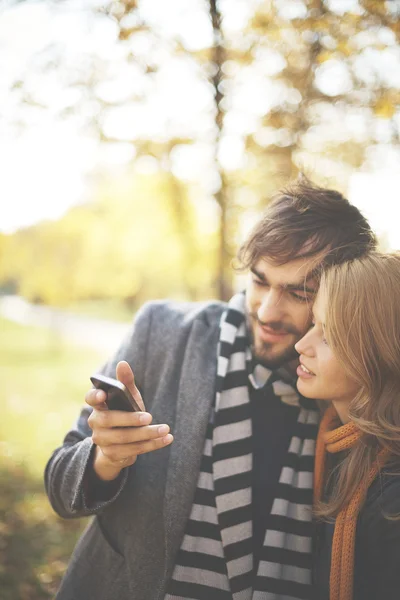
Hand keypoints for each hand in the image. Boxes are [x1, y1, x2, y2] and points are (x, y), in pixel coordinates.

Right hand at [86, 361, 172, 480]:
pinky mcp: (112, 454)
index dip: (94, 396)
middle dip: (130, 419)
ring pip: (125, 438)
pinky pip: (133, 450)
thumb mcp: (127, 398)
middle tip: (149, 417)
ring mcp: (102, 440)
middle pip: (110, 420)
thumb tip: (123, 363)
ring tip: (165, 429)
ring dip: (148, 434)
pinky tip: (166, 439)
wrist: (119, 444)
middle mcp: (96, 423)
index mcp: (98, 405)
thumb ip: (125, 381)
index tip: (103, 394)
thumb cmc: (124, 413)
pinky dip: (152, 444)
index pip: (90, 398)